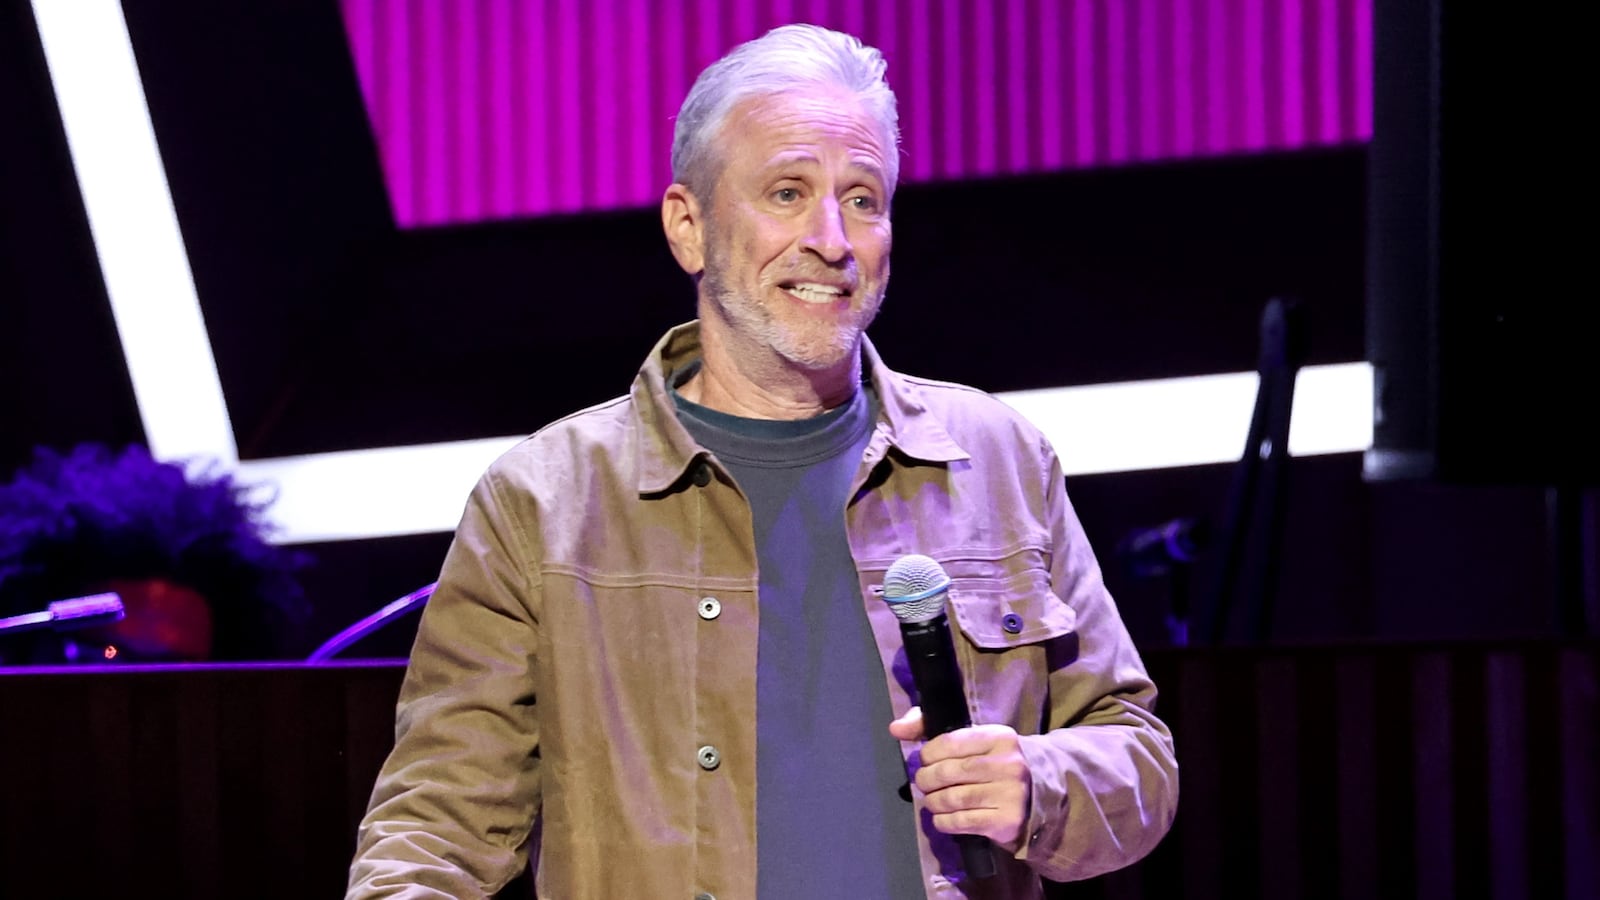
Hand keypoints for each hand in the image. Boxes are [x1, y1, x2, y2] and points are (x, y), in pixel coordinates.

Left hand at [889, 707, 1031, 845]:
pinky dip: (943, 821)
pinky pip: (961, 822)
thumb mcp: (973, 740)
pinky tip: (942, 817)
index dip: (928, 754)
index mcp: (999, 736)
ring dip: (933, 802)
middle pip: (947, 772)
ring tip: (932, 800)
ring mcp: (1010, 794)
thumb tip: (895, 728)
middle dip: (926, 780)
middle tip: (924, 784)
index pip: (948, 742)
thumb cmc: (995, 763)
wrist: (1037, 796)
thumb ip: (930, 728)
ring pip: (951, 798)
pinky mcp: (1006, 821)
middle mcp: (1008, 763)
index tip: (926, 760)